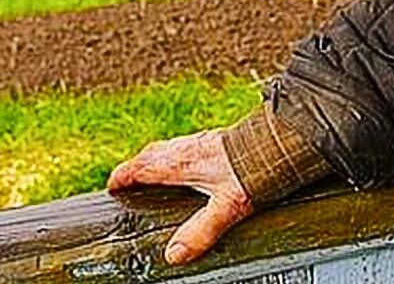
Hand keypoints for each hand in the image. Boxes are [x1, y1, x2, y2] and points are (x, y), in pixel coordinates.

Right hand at [107, 129, 253, 265]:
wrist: (280, 140)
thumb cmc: (253, 169)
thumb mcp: (226, 207)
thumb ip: (200, 232)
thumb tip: (174, 255)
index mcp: (181, 161)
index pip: (141, 166)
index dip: (123, 176)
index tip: (112, 186)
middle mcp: (189, 147)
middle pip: (153, 154)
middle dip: (138, 166)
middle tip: (129, 179)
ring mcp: (205, 140)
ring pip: (172, 147)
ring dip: (159, 159)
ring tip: (156, 173)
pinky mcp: (221, 139)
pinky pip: (190, 146)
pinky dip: (180, 156)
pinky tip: (193, 165)